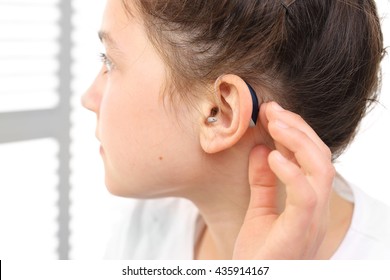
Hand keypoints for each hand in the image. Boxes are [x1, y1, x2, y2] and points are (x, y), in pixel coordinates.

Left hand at [233, 102, 334, 258]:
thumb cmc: (260, 253)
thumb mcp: (259, 210)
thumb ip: (262, 181)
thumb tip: (263, 150)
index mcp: (309, 202)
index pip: (311, 158)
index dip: (295, 131)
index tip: (272, 112)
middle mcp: (317, 207)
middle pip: (320, 156)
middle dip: (298, 127)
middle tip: (272, 108)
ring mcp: (312, 218)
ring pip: (321, 168)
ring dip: (298, 139)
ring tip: (275, 121)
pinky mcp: (301, 229)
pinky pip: (306, 194)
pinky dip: (292, 171)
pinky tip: (273, 154)